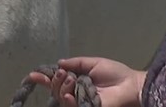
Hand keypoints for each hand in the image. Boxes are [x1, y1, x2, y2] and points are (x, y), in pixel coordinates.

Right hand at [27, 57, 145, 106]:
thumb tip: (58, 63)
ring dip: (61, 88)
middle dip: (54, 81)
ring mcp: (81, 102)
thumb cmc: (115, 73)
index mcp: (77, 80)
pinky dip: (69, 101)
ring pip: (61, 98)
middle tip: (63, 74)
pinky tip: (70, 95)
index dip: (44, 78)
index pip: (56, 81)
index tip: (33, 74)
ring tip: (70, 79)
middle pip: (55, 90)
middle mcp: (76, 92)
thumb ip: (75, 62)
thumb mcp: (93, 63)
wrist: (132, 85)